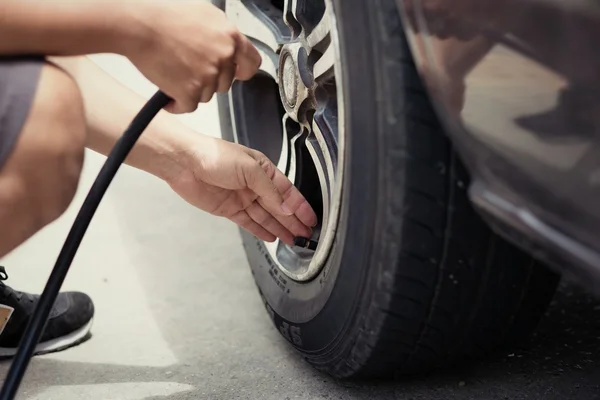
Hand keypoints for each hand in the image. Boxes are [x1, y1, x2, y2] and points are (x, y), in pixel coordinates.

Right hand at [124, 1, 260, 113]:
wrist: (137, 25)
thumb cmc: (162, 14)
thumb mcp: (203, 12)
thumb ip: (221, 32)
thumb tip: (228, 45)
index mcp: (230, 36)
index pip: (252, 63)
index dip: (243, 70)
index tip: (237, 73)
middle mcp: (223, 57)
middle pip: (225, 82)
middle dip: (209, 80)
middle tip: (189, 68)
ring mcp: (208, 76)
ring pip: (206, 95)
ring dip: (191, 90)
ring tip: (174, 73)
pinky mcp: (190, 92)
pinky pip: (188, 106)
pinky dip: (177, 104)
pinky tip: (167, 94)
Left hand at [166, 136, 317, 244]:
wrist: (184, 163)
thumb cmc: (213, 155)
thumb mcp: (249, 169)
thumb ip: (270, 192)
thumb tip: (286, 209)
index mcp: (263, 170)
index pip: (288, 192)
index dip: (300, 206)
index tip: (311, 219)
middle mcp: (254, 184)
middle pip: (279, 207)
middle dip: (293, 221)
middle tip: (305, 235)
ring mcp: (242, 197)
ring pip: (266, 217)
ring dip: (280, 228)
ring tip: (293, 240)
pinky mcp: (228, 209)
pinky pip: (249, 222)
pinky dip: (260, 230)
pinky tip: (272, 236)